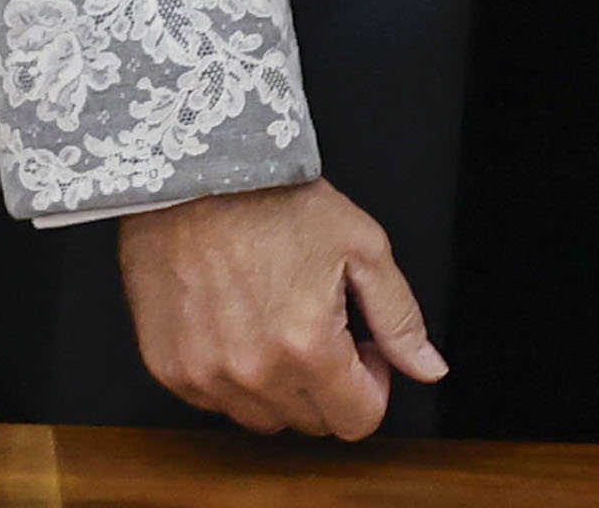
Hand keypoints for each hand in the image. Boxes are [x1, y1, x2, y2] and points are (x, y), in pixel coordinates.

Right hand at [119, 178, 447, 436]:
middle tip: (326, 327)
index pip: (357, 421)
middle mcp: (253, 374)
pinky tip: (241, 327)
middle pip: (313, 422)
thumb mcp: (362, 247)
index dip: (374, 386)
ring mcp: (206, 376)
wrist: (196, 175)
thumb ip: (398, 318)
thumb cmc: (276, 201)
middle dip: (331, 385)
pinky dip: (235, 378)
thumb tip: (428, 368)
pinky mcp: (170, 369)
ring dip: (282, 386)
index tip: (365, 350)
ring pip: (264, 418)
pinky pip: (216, 401)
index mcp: (308, 348)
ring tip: (280, 323)